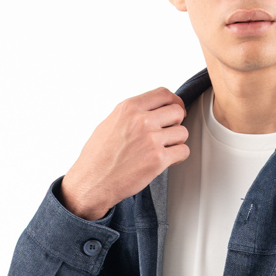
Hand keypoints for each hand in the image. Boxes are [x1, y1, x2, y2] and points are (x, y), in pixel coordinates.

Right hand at [60, 88, 189, 219]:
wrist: (93, 182)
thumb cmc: (97, 157)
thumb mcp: (110, 123)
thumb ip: (131, 115)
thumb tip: (148, 112)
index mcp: (129, 108)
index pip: (163, 94)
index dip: (174, 102)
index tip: (176, 109)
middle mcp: (142, 120)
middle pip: (177, 111)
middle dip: (176, 122)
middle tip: (170, 132)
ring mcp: (151, 140)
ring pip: (182, 132)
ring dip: (177, 141)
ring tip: (165, 148)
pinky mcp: (158, 159)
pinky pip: (183, 151)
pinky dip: (179, 156)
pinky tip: (168, 160)